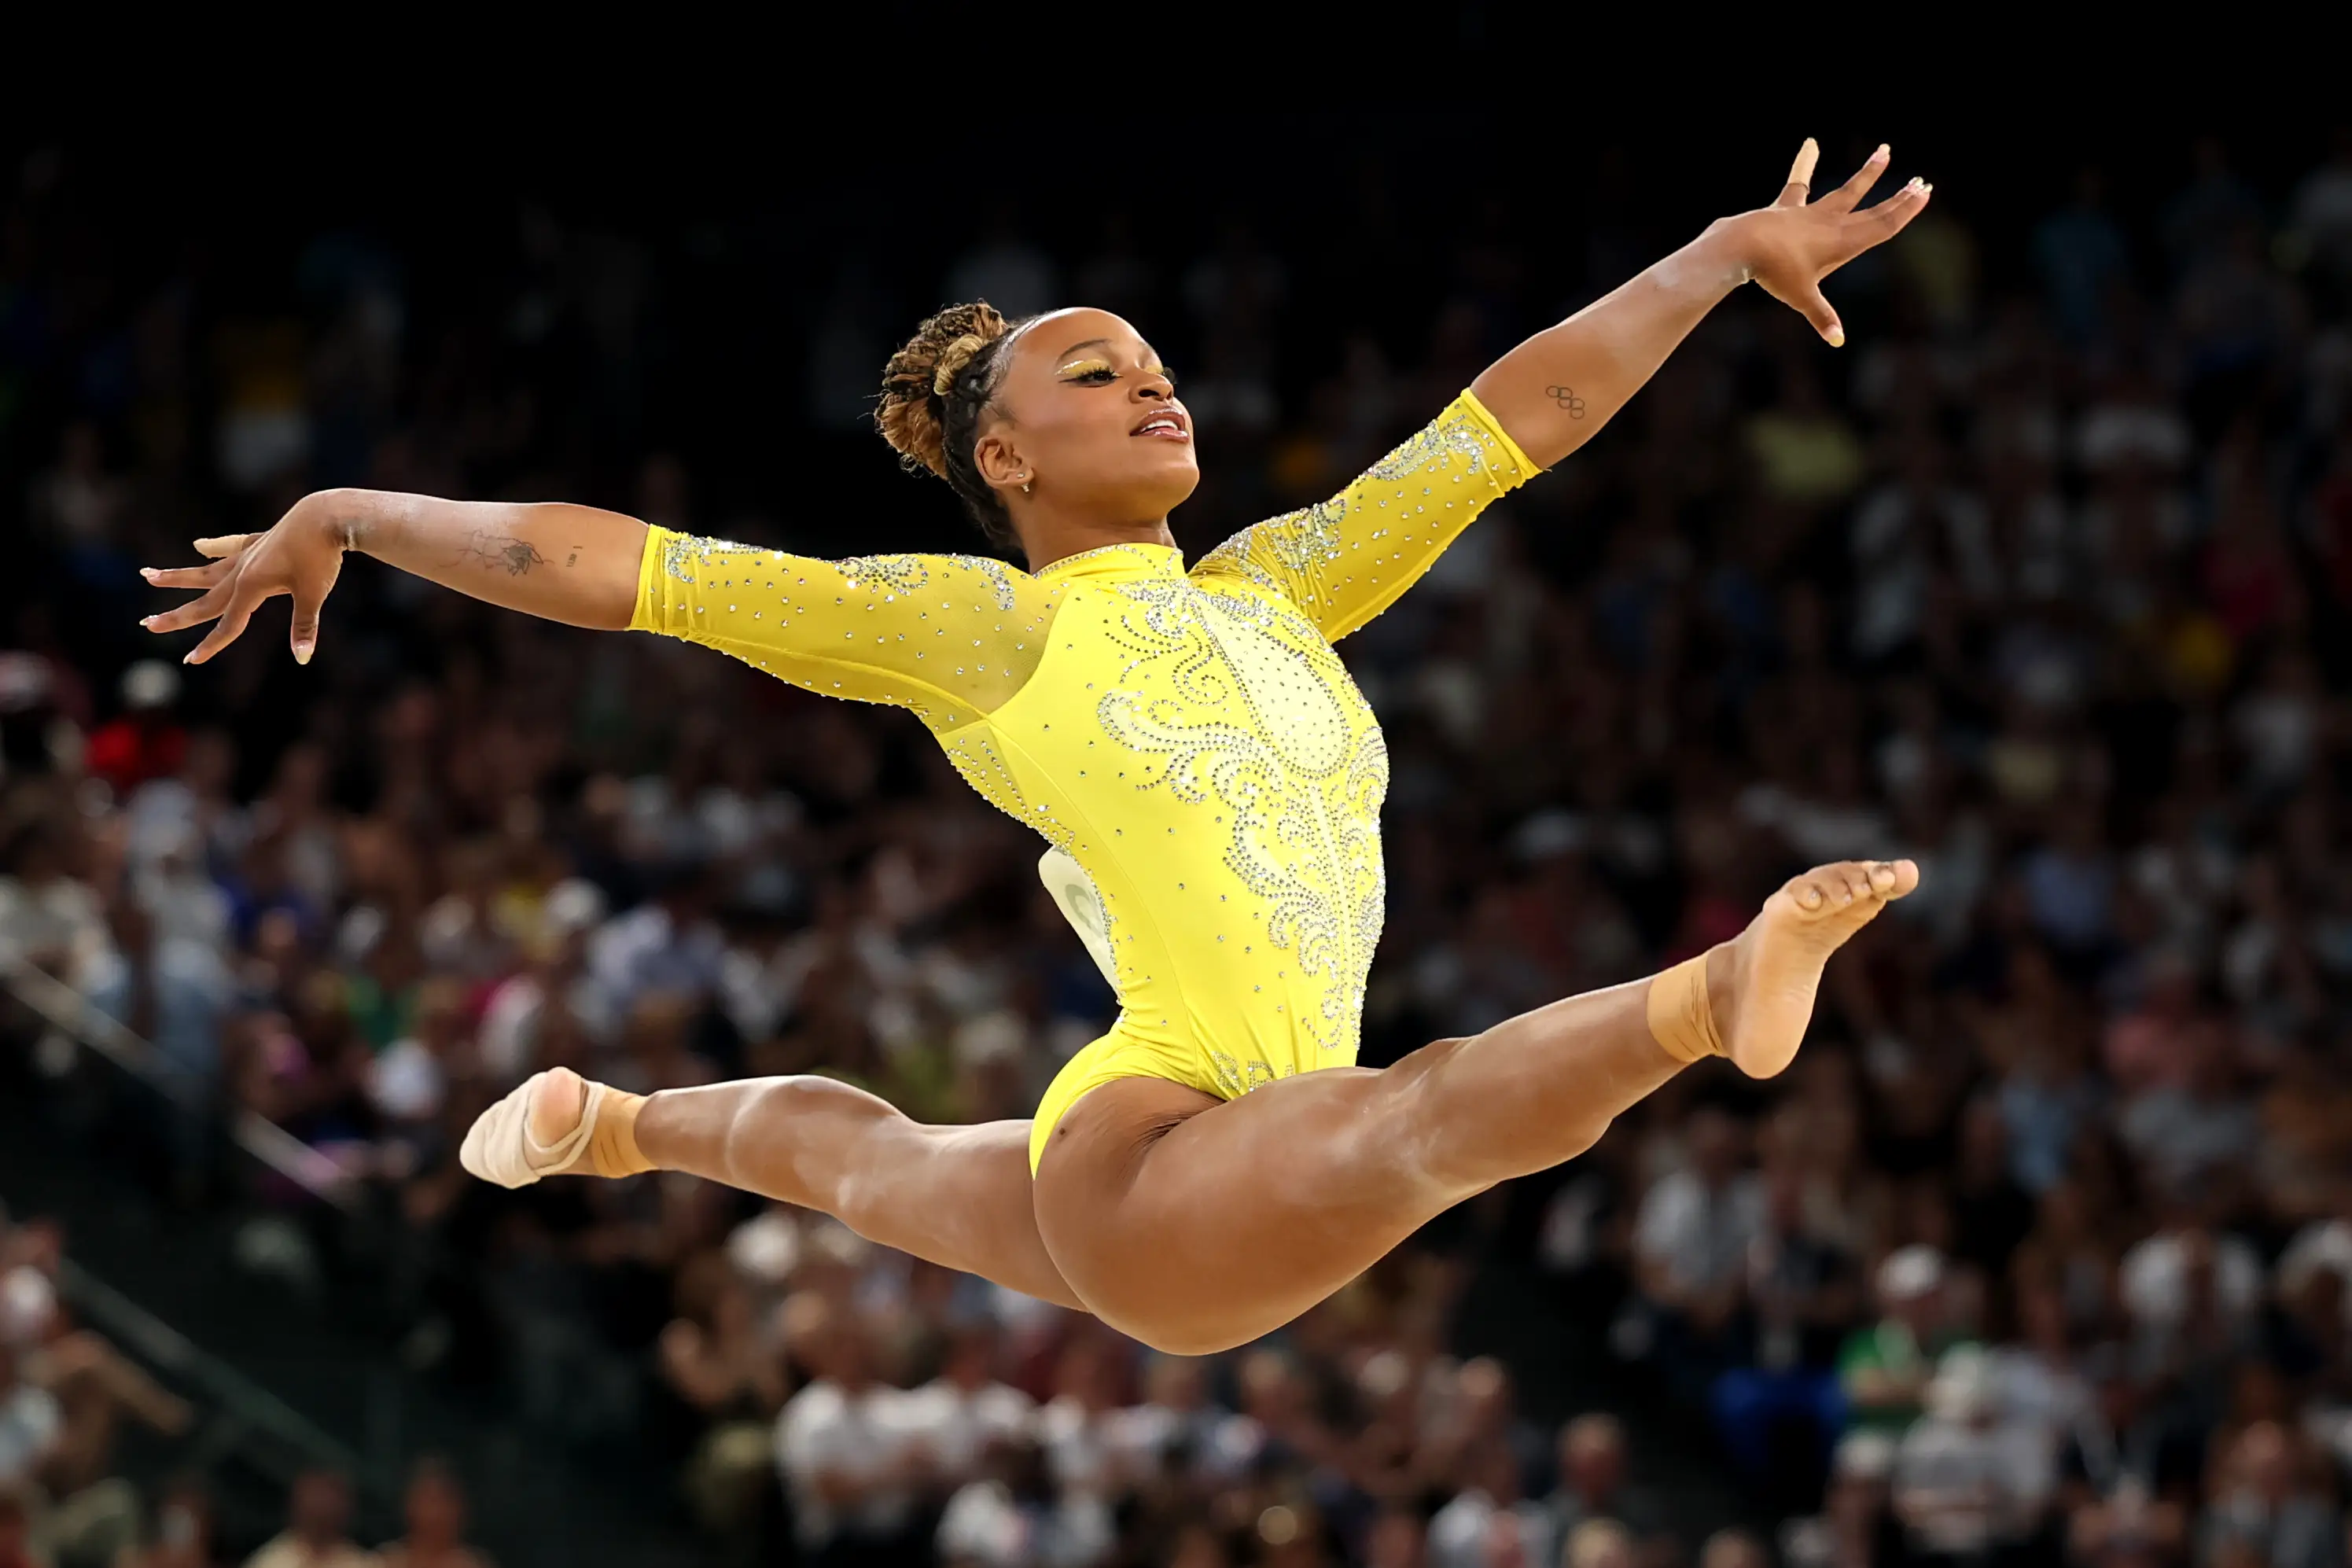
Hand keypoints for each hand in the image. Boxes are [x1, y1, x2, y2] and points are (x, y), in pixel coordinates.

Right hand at [140, 494, 349, 664]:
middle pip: (205, 600)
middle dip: (177, 616)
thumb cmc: (321, 557)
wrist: (326, 516)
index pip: (228, 624)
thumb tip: (302, 658)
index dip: (211, 645)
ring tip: (148, 576)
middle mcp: (241, 571)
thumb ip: (304, 626)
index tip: (190, 661)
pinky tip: (199, 546)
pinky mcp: (260, 542)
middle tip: (146, 625)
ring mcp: (248, 555)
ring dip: (178, 577)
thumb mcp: (314, 594)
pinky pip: (231, 546)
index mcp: (250, 586)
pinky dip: (215, 547)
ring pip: (207, 571)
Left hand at [1718, 138, 1931, 345]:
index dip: (1905, 211)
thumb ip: (1822, 317)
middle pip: (1873, 210)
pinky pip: (1798, 182)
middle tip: (1921, 182)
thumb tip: (1837, 341)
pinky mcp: (1788, 206)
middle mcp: (1832, 223)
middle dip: (1898, 198)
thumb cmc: (1775, 273)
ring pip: (1846, 191)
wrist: (1744, 245)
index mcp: (1843, 243)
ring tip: (1884, 151)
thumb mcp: (1802, 297)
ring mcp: (1811, 212)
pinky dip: (1804, 162)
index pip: (1883, 225)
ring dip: (1867, 173)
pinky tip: (1810, 142)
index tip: (1925, 193)